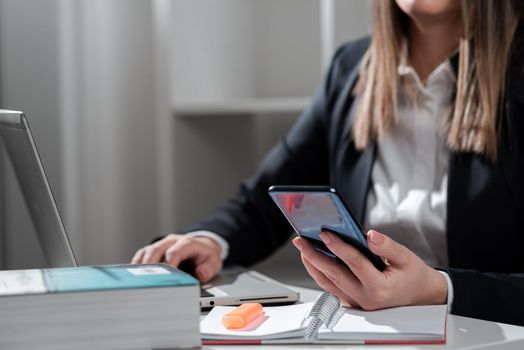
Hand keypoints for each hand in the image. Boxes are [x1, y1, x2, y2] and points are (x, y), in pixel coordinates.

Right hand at [131, 234, 222, 282]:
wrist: (202, 247)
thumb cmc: (205, 256)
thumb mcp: (213, 262)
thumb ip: (208, 269)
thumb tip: (200, 274)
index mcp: (188, 243)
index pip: (176, 251)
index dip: (170, 263)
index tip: (167, 276)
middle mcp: (172, 241)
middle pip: (157, 249)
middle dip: (152, 264)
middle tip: (148, 279)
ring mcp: (162, 244)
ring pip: (148, 251)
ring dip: (142, 265)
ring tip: (138, 279)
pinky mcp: (155, 249)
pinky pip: (143, 254)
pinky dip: (138, 264)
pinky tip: (135, 275)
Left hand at [292, 230, 447, 309]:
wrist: (420, 297)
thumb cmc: (413, 277)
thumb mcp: (406, 258)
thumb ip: (387, 246)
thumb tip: (369, 235)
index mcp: (379, 288)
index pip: (354, 263)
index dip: (338, 246)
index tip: (324, 233)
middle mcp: (365, 299)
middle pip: (333, 274)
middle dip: (314, 255)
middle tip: (301, 239)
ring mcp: (356, 303)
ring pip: (327, 283)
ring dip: (312, 264)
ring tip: (302, 247)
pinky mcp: (351, 303)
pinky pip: (330, 287)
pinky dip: (319, 273)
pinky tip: (313, 259)